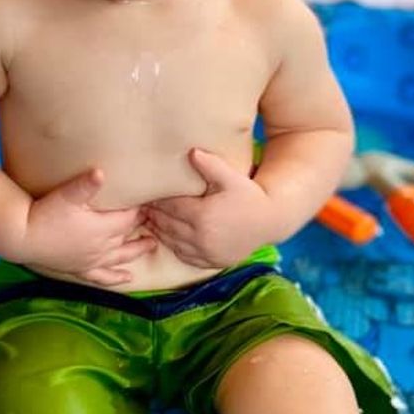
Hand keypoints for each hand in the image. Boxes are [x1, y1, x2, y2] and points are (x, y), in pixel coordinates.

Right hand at [24, 168, 155, 286]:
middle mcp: (101, 246)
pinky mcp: (79, 269)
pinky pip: (102, 277)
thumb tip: (101, 172)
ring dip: (137, 251)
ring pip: (121, 257)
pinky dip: (116, 278)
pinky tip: (127, 279)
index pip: (128, 218)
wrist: (22, 237)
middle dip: (140, 226)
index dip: (139, 210)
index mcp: (102, 228)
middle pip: (127, 235)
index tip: (149, 201)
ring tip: (151, 245)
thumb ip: (85, 185)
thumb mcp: (66, 196)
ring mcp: (91, 260)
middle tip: (153, 217)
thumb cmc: (44, 214)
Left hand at [144, 148, 275, 268]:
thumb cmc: (249, 196)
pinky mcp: (211, 262)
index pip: (170, 208)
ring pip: (172, 242)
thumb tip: (192, 152)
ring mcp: (205, 253)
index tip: (147, 195)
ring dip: (159, 231)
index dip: (157, 201)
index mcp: (203, 216)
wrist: (270, 222)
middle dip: (154, 215)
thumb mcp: (232, 178)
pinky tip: (167, 236)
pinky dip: (172, 246)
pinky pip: (184, 255)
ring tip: (150, 220)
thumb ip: (210, 165)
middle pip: (167, 226)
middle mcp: (201, 238)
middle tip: (143, 207)